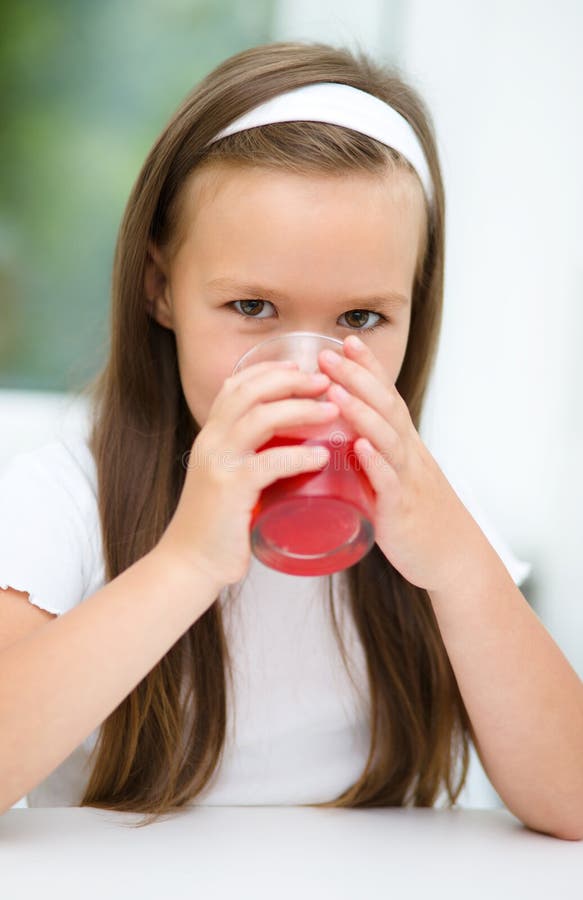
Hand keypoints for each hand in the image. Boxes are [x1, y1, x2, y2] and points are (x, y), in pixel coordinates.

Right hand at [155, 361, 338, 586]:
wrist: (190, 563)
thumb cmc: (218, 526)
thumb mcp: (229, 479)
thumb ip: (250, 459)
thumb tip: (291, 446)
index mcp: (211, 436)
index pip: (236, 386)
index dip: (269, 370)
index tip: (300, 367)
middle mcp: (211, 442)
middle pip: (250, 392)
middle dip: (290, 381)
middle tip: (325, 382)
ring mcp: (219, 464)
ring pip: (260, 418)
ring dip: (300, 409)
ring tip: (331, 412)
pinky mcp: (230, 491)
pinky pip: (269, 463)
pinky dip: (299, 455)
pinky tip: (322, 456)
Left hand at [318, 336, 480, 591]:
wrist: (452, 558)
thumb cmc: (419, 517)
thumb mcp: (395, 476)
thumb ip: (373, 454)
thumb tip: (339, 436)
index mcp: (404, 445)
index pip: (387, 396)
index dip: (369, 368)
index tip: (346, 341)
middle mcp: (409, 455)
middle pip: (386, 407)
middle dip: (357, 377)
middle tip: (328, 355)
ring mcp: (407, 480)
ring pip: (388, 438)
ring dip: (362, 412)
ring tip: (336, 391)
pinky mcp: (401, 510)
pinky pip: (390, 482)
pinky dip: (376, 463)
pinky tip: (360, 448)